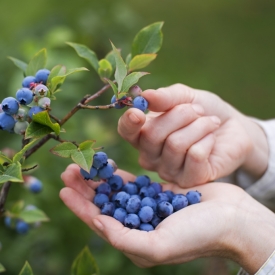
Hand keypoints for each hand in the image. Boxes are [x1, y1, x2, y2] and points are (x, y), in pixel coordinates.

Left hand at [60, 164, 274, 273]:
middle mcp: (138, 224)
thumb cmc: (199, 235)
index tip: (63, 189)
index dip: (80, 206)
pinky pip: (133, 183)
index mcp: (135, 241)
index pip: (99, 222)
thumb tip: (98, 224)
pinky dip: (119, 175)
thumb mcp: (160, 245)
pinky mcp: (158, 192)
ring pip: (116, 192)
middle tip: (69, 170)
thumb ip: (126, 239)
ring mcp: (148, 207)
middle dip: (85, 188)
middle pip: (104, 204)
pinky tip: (107, 166)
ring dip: (99, 179)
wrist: (231, 218)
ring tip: (83, 164)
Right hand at [118, 84, 268, 186]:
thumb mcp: (185, 97)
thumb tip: (145, 96)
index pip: (126, 132)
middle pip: (152, 135)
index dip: (128, 123)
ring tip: (210, 122)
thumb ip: (165, 97)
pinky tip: (212, 139)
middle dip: (180, 115)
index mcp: (144, 134)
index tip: (138, 112)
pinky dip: (207, 140)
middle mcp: (151, 156)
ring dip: (198, 126)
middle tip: (197, 110)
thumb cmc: (204, 111)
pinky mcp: (190, 180)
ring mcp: (169, 171)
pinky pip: (194, 156)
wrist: (233, 128)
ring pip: (175, 144)